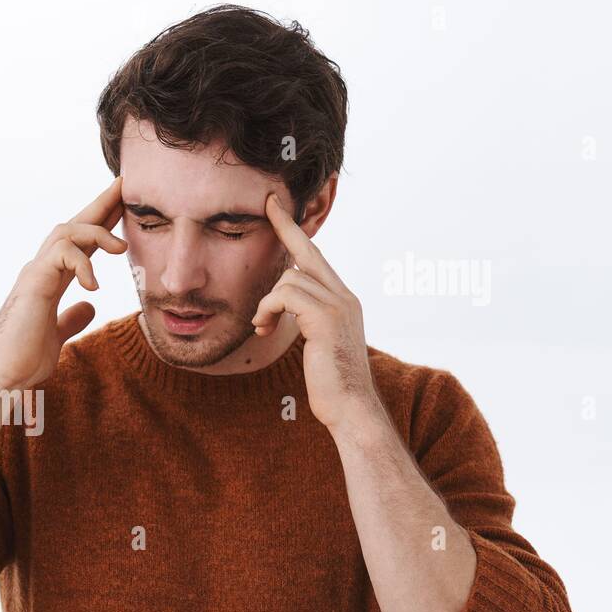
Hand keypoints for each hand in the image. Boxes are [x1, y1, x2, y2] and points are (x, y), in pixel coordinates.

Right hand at [0, 176, 126, 389]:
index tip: (123, 206)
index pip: (78, 244)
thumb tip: (89, 305)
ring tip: (121, 249)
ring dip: (97, 233)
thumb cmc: (21, 360)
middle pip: (72, 225)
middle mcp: (40, 270)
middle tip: (125, 187)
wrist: (0, 377)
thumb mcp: (56, 336)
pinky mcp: (33, 283)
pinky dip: (83, 264)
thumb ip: (71, 318)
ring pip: (66, 231)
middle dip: (100, 205)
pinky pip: (62, 254)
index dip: (101, 224)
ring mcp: (34, 274)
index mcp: (48, 281)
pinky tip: (94, 286)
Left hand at [253, 193, 387, 437]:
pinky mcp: (326, 318)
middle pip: (308, 252)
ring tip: (261, 326)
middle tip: (267, 203)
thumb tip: (285, 306)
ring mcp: (339, 305)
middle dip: (286, 226)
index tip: (278, 207)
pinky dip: (268, 309)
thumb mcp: (317, 344)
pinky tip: (264, 329)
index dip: (297, 231)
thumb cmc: (330, 384)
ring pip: (289, 278)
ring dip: (266, 302)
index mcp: (343, 300)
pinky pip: (286, 295)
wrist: (349, 408)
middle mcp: (345, 296)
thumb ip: (307, 319)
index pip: (317, 257)